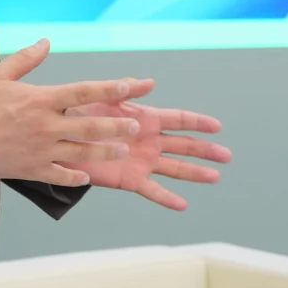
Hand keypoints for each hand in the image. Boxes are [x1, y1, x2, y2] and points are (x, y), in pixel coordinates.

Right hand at [0, 39, 149, 187]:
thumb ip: (26, 59)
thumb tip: (45, 42)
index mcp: (41, 100)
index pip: (83, 92)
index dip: (110, 89)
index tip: (131, 86)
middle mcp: (47, 126)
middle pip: (91, 126)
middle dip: (117, 126)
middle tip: (136, 127)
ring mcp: (42, 150)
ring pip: (82, 153)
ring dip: (105, 152)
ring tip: (122, 151)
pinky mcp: (32, 169)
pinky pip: (60, 176)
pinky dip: (75, 177)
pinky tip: (87, 177)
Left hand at [60, 95, 227, 210]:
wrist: (60, 137)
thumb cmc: (81, 113)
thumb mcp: (105, 96)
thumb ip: (127, 90)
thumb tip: (150, 82)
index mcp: (146, 119)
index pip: (179, 120)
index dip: (198, 122)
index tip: (218, 126)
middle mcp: (149, 141)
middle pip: (184, 146)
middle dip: (205, 150)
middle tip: (227, 156)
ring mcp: (142, 161)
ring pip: (175, 168)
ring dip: (195, 173)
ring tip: (215, 178)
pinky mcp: (130, 179)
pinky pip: (152, 190)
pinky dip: (167, 198)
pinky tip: (182, 205)